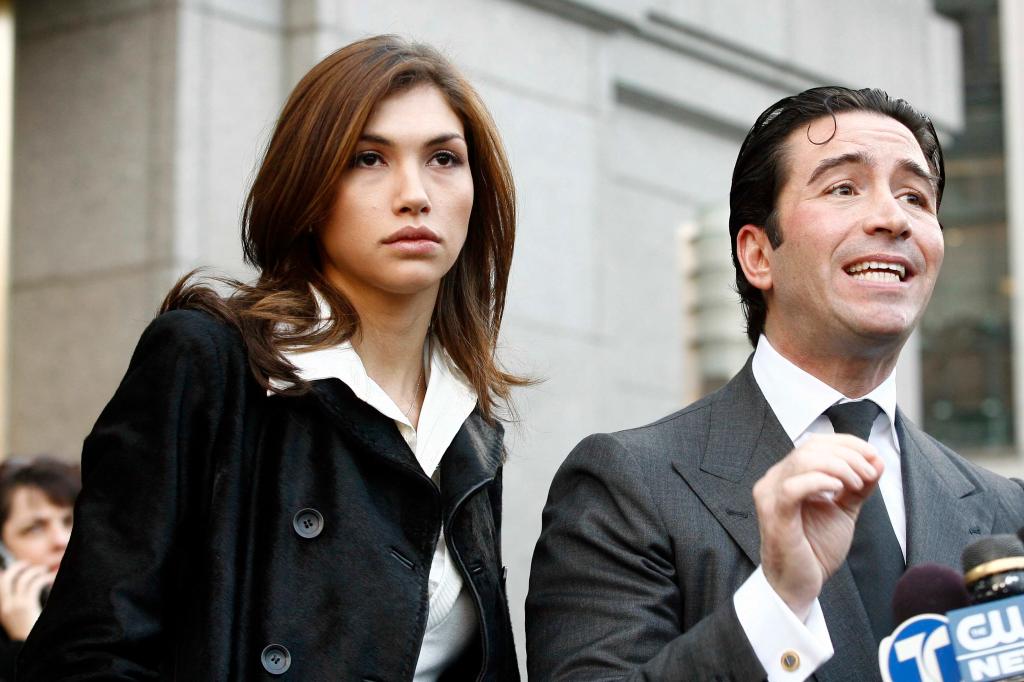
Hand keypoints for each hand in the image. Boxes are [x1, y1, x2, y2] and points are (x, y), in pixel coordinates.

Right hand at [0, 561, 52, 640]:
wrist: (37, 648)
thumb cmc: (32, 630)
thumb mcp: (20, 617)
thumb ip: (19, 602)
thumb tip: (26, 584)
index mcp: (2, 609)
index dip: (3, 574)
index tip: (12, 567)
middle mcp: (5, 606)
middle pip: (6, 579)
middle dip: (16, 568)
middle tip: (27, 564)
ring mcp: (15, 606)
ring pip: (22, 580)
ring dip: (34, 571)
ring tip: (43, 571)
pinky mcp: (26, 606)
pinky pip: (33, 585)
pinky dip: (43, 578)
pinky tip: (50, 577)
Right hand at [752, 433, 882, 616]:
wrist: (800, 585)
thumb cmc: (815, 549)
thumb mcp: (843, 510)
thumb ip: (858, 486)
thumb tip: (877, 461)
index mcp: (788, 475)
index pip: (815, 443)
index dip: (847, 443)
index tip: (873, 457)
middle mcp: (774, 479)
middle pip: (811, 447)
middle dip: (848, 455)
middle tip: (869, 474)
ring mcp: (770, 495)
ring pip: (803, 461)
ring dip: (839, 467)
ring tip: (858, 484)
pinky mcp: (774, 514)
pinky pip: (793, 487)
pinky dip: (820, 481)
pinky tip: (838, 490)